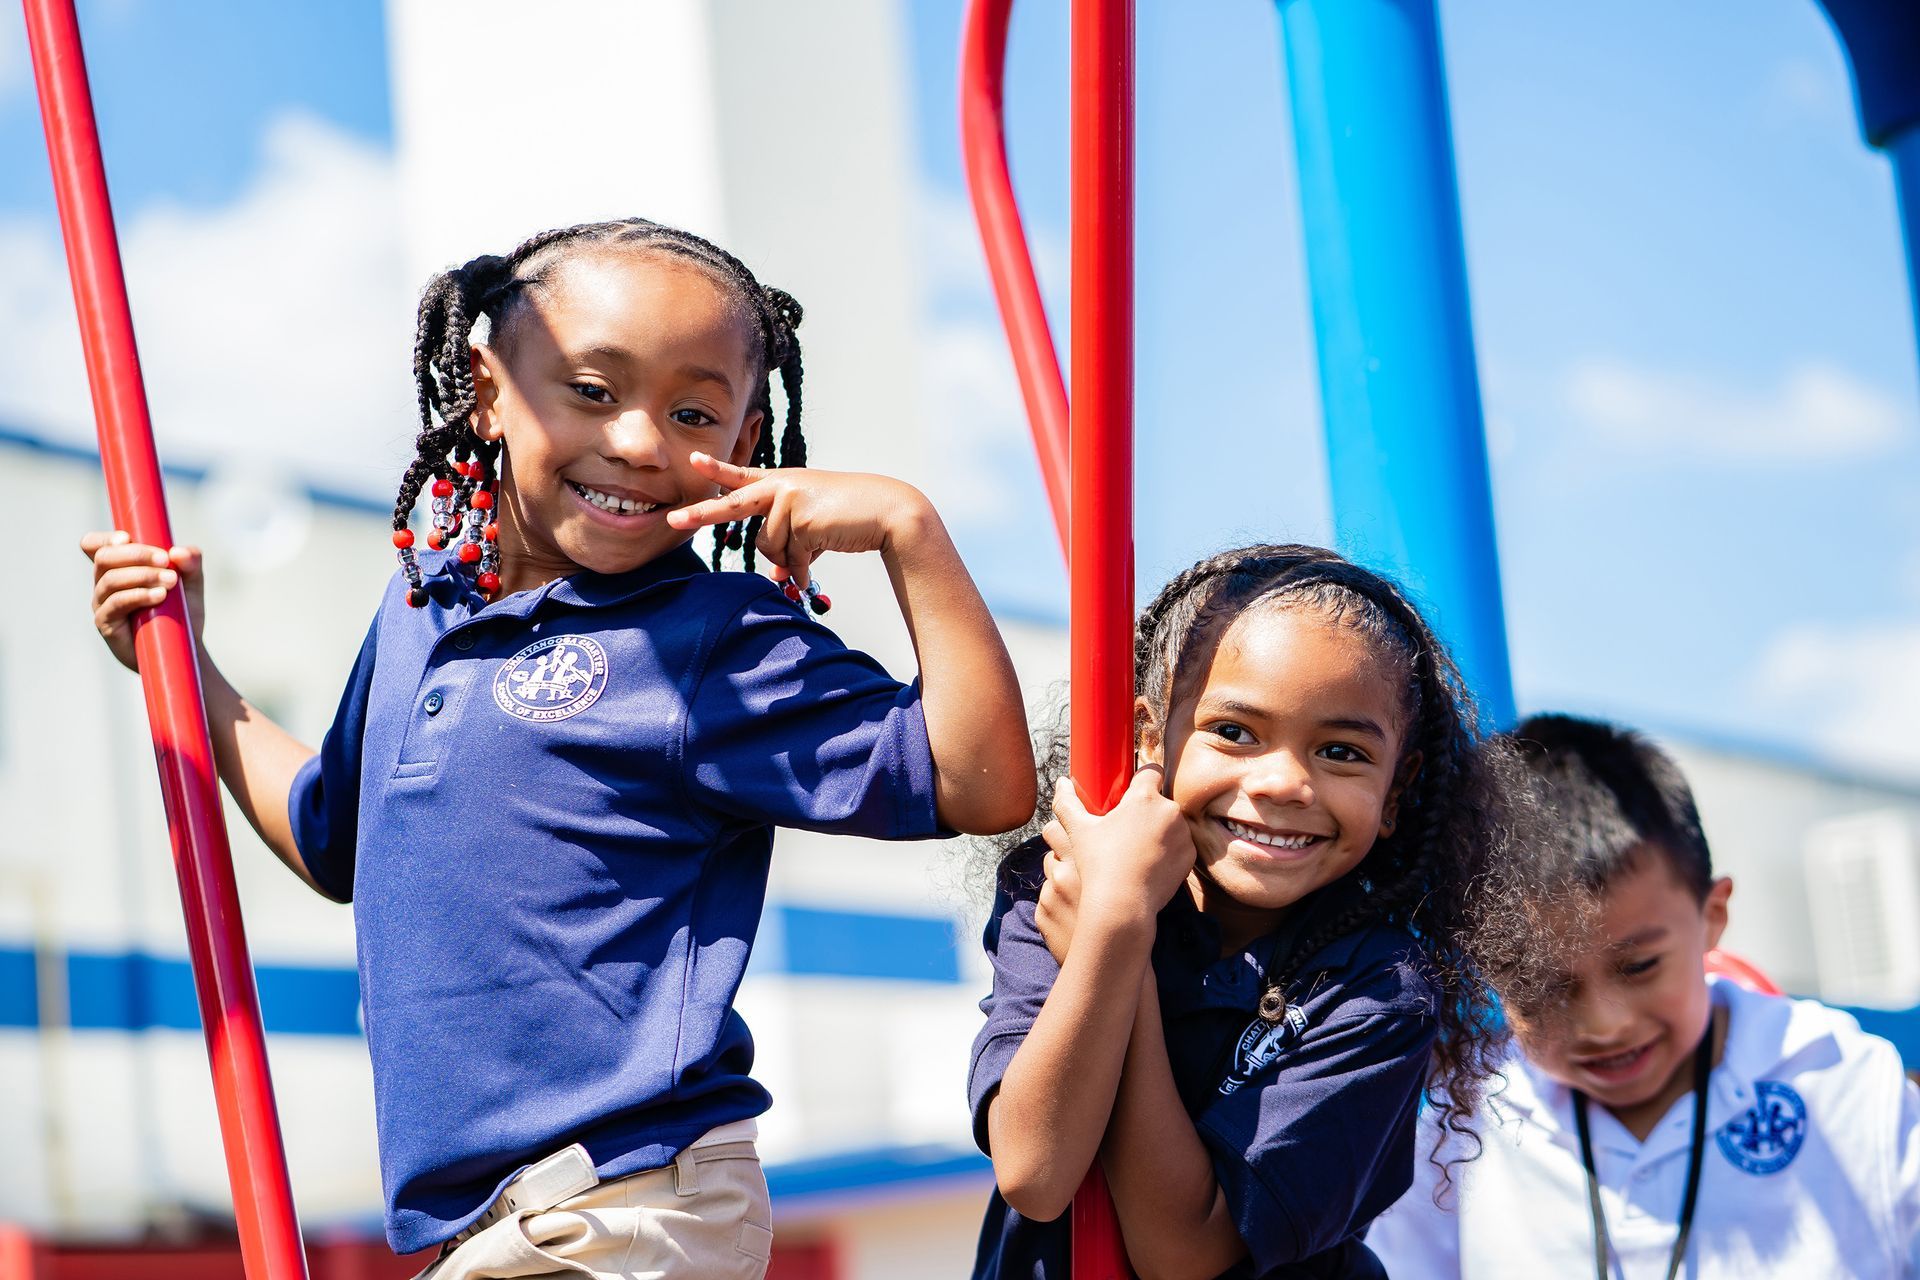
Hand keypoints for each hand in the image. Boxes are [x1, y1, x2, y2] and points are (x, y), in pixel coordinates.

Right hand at [81, 531, 204, 672]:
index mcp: (118, 568)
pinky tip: (159, 595)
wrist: (184, 648)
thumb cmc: (181, 611)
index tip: (127, 538)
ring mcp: (103, 604)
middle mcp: (104, 584)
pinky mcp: (107, 625)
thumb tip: (180, 552)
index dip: (104, 538)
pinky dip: (138, 595)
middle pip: (103, 557)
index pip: (94, 545)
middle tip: (165, 560)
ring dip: (142, 575)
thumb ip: (190, 563)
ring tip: (171, 581)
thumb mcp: (191, 583)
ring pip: (110, 579)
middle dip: (136, 554)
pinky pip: (115, 603)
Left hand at [666, 454, 932, 587]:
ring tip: (813, 554)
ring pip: (768, 544)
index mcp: (783, 483)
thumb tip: (777, 576)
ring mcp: (788, 498)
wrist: (886, 511)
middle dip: (702, 515)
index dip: (718, 470)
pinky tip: (816, 559)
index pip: (744, 475)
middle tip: (673, 523)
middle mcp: (781, 486)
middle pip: (734, 504)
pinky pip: (786, 553)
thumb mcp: (815, 531)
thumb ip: (791, 546)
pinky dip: (800, 565)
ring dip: (790, 559)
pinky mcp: (798, 514)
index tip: (694, 460)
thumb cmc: (852, 518)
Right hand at [1036, 767, 1193, 959]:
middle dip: (1147, 809)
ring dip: (1160, 829)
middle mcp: (1169, 811)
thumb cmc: (1098, 864)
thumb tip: (1061, 782)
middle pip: (1160, 800)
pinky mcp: (1190, 856)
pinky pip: (1181, 845)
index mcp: (1144, 797)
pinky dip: (1169, 851)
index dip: (1140, 778)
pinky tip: (1149, 863)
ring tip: (1137, 849)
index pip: (1150, 770)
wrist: (1122, 904)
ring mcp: (1183, 834)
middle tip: (1126, 829)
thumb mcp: (1078, 830)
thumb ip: (1068, 802)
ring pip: (1172, 822)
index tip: (1130, 792)